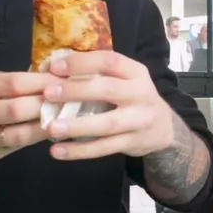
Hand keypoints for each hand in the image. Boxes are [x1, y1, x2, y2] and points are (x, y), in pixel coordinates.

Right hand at [0, 72, 61, 165]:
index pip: (11, 83)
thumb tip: (47, 78)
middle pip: (16, 109)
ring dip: (45, 125)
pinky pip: (14, 146)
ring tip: (65, 117)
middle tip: (69, 99)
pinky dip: (34, 137)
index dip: (40, 82)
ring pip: (18, 133)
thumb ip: (6, 83)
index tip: (62, 80)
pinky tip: (49, 131)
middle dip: (45, 104)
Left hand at [42, 51, 174, 159]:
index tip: (54, 66)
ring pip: (107, 124)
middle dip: (76, 91)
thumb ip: (95, 73)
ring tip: (51, 127)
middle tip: (47, 93)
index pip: (109, 61)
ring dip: (77, 126)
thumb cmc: (132, 97)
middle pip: (108, 90)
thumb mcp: (124, 78)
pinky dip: (80, 150)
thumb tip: (49, 67)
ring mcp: (139, 121)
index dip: (82, 63)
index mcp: (135, 72)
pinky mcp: (133, 143)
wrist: (164, 127)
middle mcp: (140, 94)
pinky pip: (104, 148)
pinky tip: (58, 151)